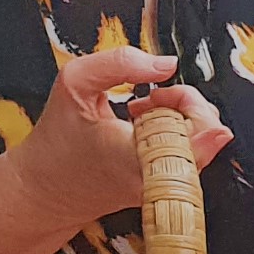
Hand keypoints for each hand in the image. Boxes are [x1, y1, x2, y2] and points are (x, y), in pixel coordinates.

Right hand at [2, 47, 233, 231]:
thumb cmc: (58, 139)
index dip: (193, 106)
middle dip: (187, 103)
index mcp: (132, 156)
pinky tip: (148, 125)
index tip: (164, 94)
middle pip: (209, 137)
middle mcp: (154, 179)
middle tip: (153, 96)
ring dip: (183, 116)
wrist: (45, 190)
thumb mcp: (74, 83)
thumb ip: (121, 63)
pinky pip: (192, 155)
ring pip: (204, 146)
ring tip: (146, 109)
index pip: (196, 139)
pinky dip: (178, 132)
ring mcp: (162, 188)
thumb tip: (166, 64)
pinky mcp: (165, 189)